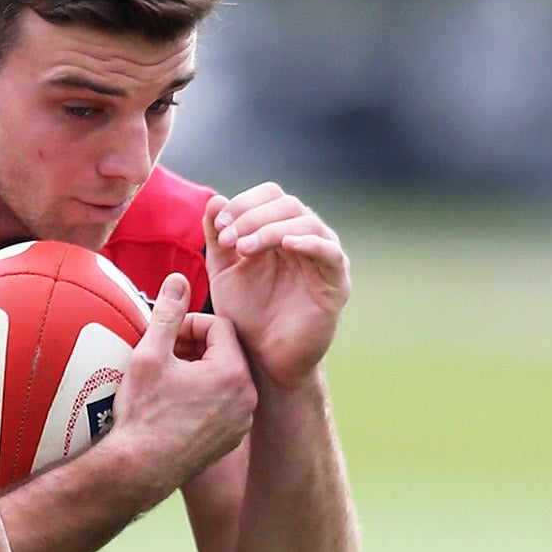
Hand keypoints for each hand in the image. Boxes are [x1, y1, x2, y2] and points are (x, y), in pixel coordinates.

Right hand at [110, 272, 256, 493]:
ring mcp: (241, 421)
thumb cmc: (143, 413)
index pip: (220, 326)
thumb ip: (167, 313)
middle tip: (163, 354)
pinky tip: (174, 404)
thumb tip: (178, 279)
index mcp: (232, 371)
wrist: (139, 468)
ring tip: (167, 378)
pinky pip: (223, 404)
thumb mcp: (150, 355)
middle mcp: (247, 396)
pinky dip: (203, 396)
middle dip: (194, 347)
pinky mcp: (230, 439)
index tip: (165, 336)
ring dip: (198, 371)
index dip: (189, 325)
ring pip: (224, 378)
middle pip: (225, 351)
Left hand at [206, 186, 349, 388]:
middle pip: (287, 204)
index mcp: (278, 230)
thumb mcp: (223, 271)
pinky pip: (330, 253)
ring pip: (307, 223)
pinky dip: (309, 243)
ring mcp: (323, 258)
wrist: (262, 356)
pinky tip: (286, 246)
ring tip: (244, 248)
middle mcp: (304, 239)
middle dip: (252, 216)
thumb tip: (215, 199)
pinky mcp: (336, 282)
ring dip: (270, 229)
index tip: (219, 226)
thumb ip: (217, 237)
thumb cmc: (245, 313)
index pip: (270, 196)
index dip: (244, 203)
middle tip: (228, 240)